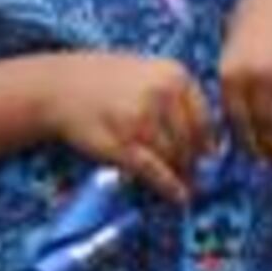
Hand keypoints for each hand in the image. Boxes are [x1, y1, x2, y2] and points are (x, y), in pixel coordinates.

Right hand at [33, 51, 211, 205]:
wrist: (61, 88)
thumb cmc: (107, 81)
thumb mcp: (150, 73)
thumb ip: (178, 98)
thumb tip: (208, 139)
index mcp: (176, 75)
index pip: (204, 118)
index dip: (208, 143)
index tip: (210, 157)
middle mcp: (163, 95)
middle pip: (192, 140)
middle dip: (195, 162)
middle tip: (197, 176)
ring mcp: (142, 120)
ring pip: (175, 156)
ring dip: (182, 174)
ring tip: (186, 185)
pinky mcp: (122, 144)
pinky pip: (154, 170)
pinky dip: (170, 186)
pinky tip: (179, 197)